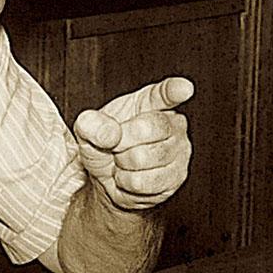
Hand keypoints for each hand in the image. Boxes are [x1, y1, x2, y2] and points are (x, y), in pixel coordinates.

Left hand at [72, 77, 193, 210]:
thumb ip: (91, 125)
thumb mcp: (88, 131)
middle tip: (114, 145)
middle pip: (151, 128)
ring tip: (123, 161)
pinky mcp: (177, 176)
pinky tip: (129, 177)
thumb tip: (107, 132)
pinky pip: (146, 182)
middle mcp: (172, 123)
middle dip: (122, 140)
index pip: (165, 93)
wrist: (109, 179)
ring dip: (123, 165)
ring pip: (146, 158)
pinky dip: (127, 183)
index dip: (175, 90)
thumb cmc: (105, 145)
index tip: (184, 88)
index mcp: (150, 102)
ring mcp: (179, 150)